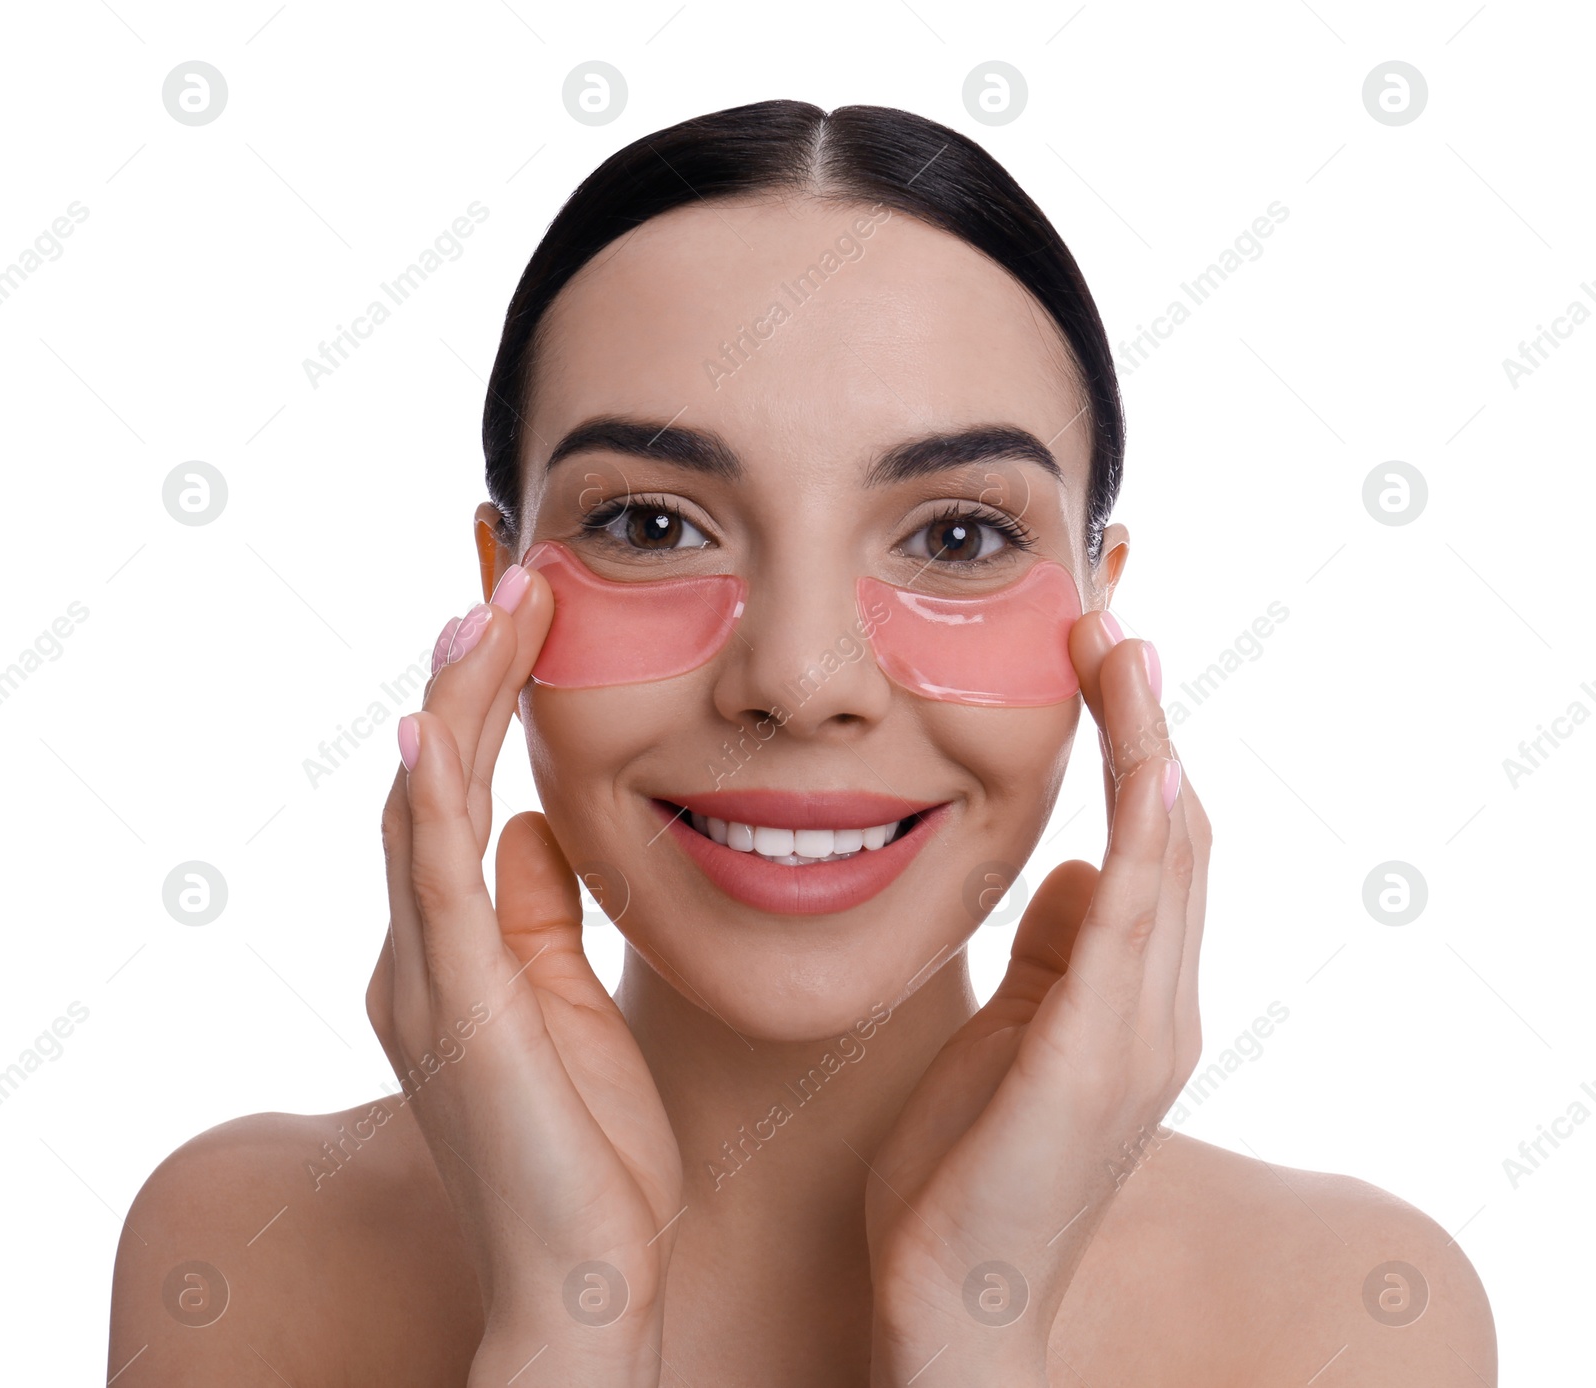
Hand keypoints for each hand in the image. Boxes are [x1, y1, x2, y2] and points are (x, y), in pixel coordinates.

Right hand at [365, 568, 682, 1386]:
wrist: (589, 1279)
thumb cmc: (593, 1151)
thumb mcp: (569, 1004)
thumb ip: (538, 914)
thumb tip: (534, 823)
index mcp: (454, 949)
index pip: (460, 794)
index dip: (484, 703)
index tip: (529, 617)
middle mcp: (421, 950)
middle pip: (434, 777)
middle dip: (470, 674)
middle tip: (513, 577)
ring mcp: (425, 977)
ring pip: (427, 805)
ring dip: (459, 701)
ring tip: (496, 606)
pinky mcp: (452, 1008)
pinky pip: (435, 880)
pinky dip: (435, 797)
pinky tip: (438, 727)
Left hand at [864, 612, 1210, 1385]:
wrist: (957, 1297)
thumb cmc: (968, 1163)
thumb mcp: (1012, 1033)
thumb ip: (1055, 954)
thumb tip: (1076, 869)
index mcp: (1134, 993)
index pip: (1153, 839)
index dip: (1135, 740)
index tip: (1095, 647)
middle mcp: (1160, 1003)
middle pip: (1178, 828)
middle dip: (1144, 716)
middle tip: (1108, 610)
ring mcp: (1143, 1033)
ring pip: (1170, 858)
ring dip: (1148, 745)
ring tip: (1119, 644)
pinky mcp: (1101, 1062)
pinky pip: (1136, 928)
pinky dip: (1144, 839)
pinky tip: (1139, 767)